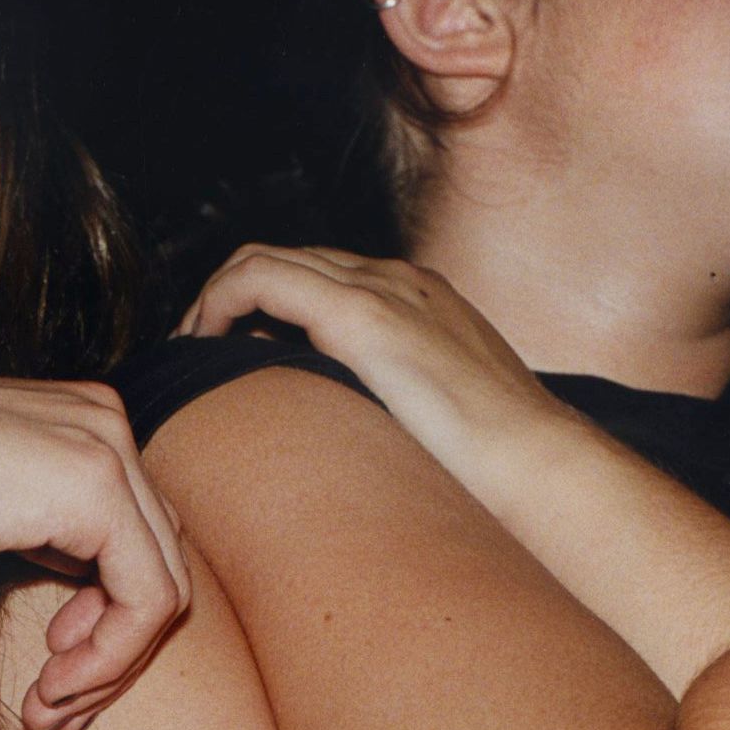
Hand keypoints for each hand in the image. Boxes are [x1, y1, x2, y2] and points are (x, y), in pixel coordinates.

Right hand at [0, 372, 189, 729]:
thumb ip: (35, 539)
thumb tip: (81, 619)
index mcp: (76, 422)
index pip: (135, 543)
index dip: (104, 631)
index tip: (50, 685)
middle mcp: (102, 420)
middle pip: (155, 565)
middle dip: (109, 658)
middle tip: (51, 714)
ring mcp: (104, 445)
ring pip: (160, 591)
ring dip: (105, 670)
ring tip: (45, 711)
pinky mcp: (94, 486)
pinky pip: (146, 599)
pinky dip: (107, 659)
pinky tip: (47, 689)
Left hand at [178, 243, 567, 499]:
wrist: (541, 467)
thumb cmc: (494, 468)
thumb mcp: (433, 423)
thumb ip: (388, 411)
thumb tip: (339, 438)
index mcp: (417, 302)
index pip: (320, 278)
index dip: (263, 309)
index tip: (229, 356)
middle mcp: (397, 281)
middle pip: (287, 261)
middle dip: (228, 300)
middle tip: (192, 353)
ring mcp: (382, 290)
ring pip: (265, 261)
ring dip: (214, 302)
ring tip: (188, 353)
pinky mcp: (364, 316)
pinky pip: (260, 280)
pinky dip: (218, 303)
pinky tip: (201, 348)